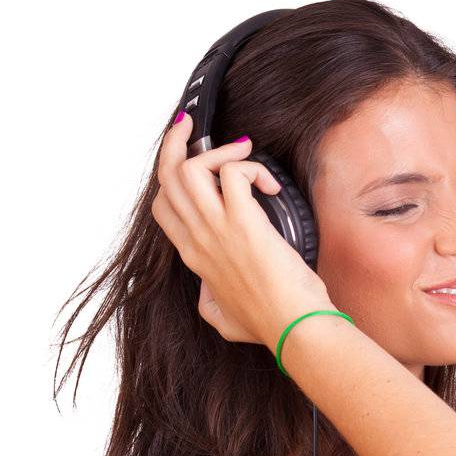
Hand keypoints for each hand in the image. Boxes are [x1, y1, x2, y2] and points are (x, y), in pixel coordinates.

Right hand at [151, 112, 330, 349]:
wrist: (293, 328)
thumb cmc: (267, 324)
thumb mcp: (222, 319)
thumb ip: (207, 301)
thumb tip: (205, 290)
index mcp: (193, 258)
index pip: (162, 207)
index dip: (169, 178)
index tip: (184, 161)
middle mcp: (199, 239)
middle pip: (168, 178)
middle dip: (176, 143)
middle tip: (192, 127)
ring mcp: (218, 229)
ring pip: (190, 168)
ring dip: (215, 150)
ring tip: (242, 149)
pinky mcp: (245, 222)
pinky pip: (234, 172)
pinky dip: (250, 166)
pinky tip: (270, 184)